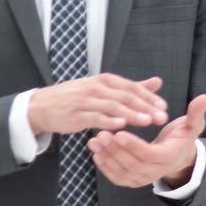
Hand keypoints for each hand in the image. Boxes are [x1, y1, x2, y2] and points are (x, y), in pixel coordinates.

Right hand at [27, 74, 167, 135]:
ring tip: (147, 121)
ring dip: (132, 114)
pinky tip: (121, 125)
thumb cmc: (77, 97)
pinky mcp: (76, 114)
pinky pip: (95, 117)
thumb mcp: (104, 88)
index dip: (149, 97)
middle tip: (161, 117)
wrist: (42, 105)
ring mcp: (85, 100)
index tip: (164, 108)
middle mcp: (97, 87)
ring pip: (113, 106)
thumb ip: (132, 87)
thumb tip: (157, 82)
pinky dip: (108, 121)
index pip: (132, 87)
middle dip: (146, 107)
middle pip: (126, 96)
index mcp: (106, 80)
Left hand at [87, 93, 205, 188]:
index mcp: (169, 157)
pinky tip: (95, 152)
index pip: (149, 155)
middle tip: (101, 134)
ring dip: (107, 157)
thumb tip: (205, 97)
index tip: (120, 132)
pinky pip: (117, 177)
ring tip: (94, 140)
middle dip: (115, 150)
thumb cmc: (182, 137)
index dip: (134, 146)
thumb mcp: (192, 124)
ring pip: (122, 172)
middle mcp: (156, 172)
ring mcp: (144, 179)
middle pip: (132, 165)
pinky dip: (105, 166)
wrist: (178, 157)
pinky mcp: (133, 181)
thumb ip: (196, 112)